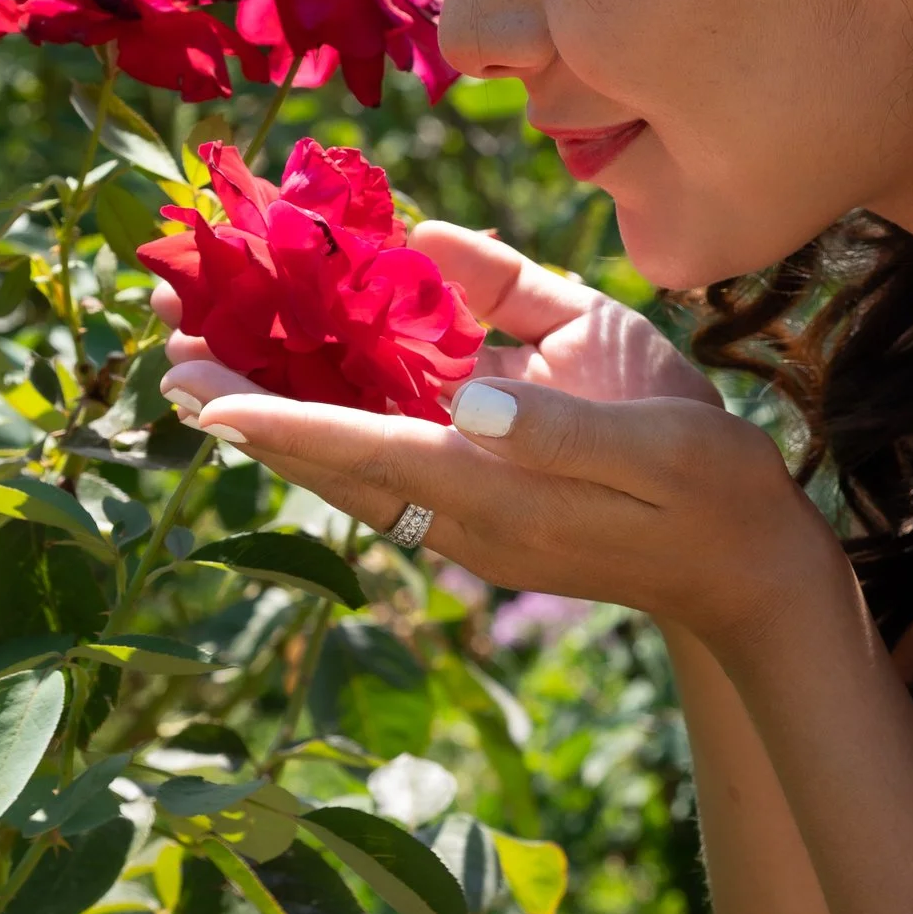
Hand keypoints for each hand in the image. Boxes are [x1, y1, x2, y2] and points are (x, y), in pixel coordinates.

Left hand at [155, 223, 831, 647]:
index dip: (281, 420)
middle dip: (247, 406)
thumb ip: (559, 421)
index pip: (367, 451)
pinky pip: (391, 452)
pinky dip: (337, 410)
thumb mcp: (659, 439)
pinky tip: (305, 368)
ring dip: (276, 407)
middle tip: (164, 349)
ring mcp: (469, 509)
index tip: (201, 397)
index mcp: (500, 489)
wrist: (747, 564)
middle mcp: (465, 506)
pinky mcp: (483, 497)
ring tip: (199, 356)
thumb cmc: (716, 490)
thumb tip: (466, 395)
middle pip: (331, 456)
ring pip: (350, 455)